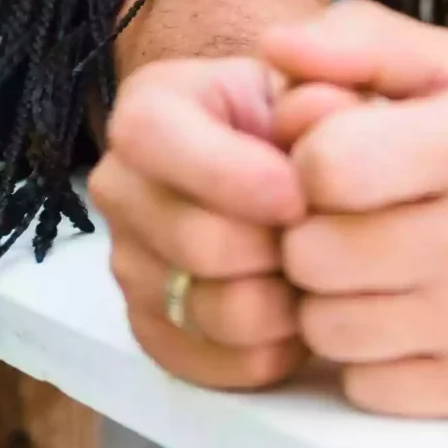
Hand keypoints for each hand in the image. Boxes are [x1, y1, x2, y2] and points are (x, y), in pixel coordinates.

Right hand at [88, 56, 306, 389]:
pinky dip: (267, 351)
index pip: (155, 139)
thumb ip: (324, 89)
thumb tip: (323, 115)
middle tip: (326, 240)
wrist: (288, 170)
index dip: (231, 175)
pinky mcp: (149, 328)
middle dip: (276, 248)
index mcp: (149, 108)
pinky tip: (299, 315)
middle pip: (193, 241)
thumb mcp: (316, 82)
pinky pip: (208, 364)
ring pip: (207, 311)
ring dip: (280, 304)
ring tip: (320, 275)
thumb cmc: (299, 121)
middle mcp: (121, 186)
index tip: (299, 197)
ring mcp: (128, 264)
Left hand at [263, 1, 447, 416]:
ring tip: (384, 265)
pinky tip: (412, 313)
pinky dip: (369, 356)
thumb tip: (274, 45)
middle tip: (358, 218)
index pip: (324, 163)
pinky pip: (363, 386)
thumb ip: (360, 41)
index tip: (340, 157)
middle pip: (312, 254)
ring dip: (334, 300)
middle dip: (315, 233)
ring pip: (326, 329)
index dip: (309, 160)